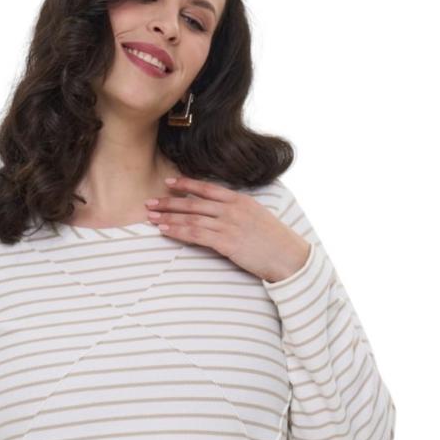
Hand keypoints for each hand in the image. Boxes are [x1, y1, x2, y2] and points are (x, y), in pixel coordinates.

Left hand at [144, 176, 310, 282]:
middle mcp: (232, 209)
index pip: (207, 188)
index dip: (186, 184)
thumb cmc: (275, 241)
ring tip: (151, 218)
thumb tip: (221, 212)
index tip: (169, 183)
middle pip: (194, 203)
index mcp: (240, 200)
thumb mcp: (258, 217)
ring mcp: (229, 225)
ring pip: (191, 218)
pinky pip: (196, 235)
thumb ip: (238, 211)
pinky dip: (177, 231)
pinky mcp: (227, 242)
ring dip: (168, 217)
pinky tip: (164, 230)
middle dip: (169, 202)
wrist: (289, 257)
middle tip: (149, 203)